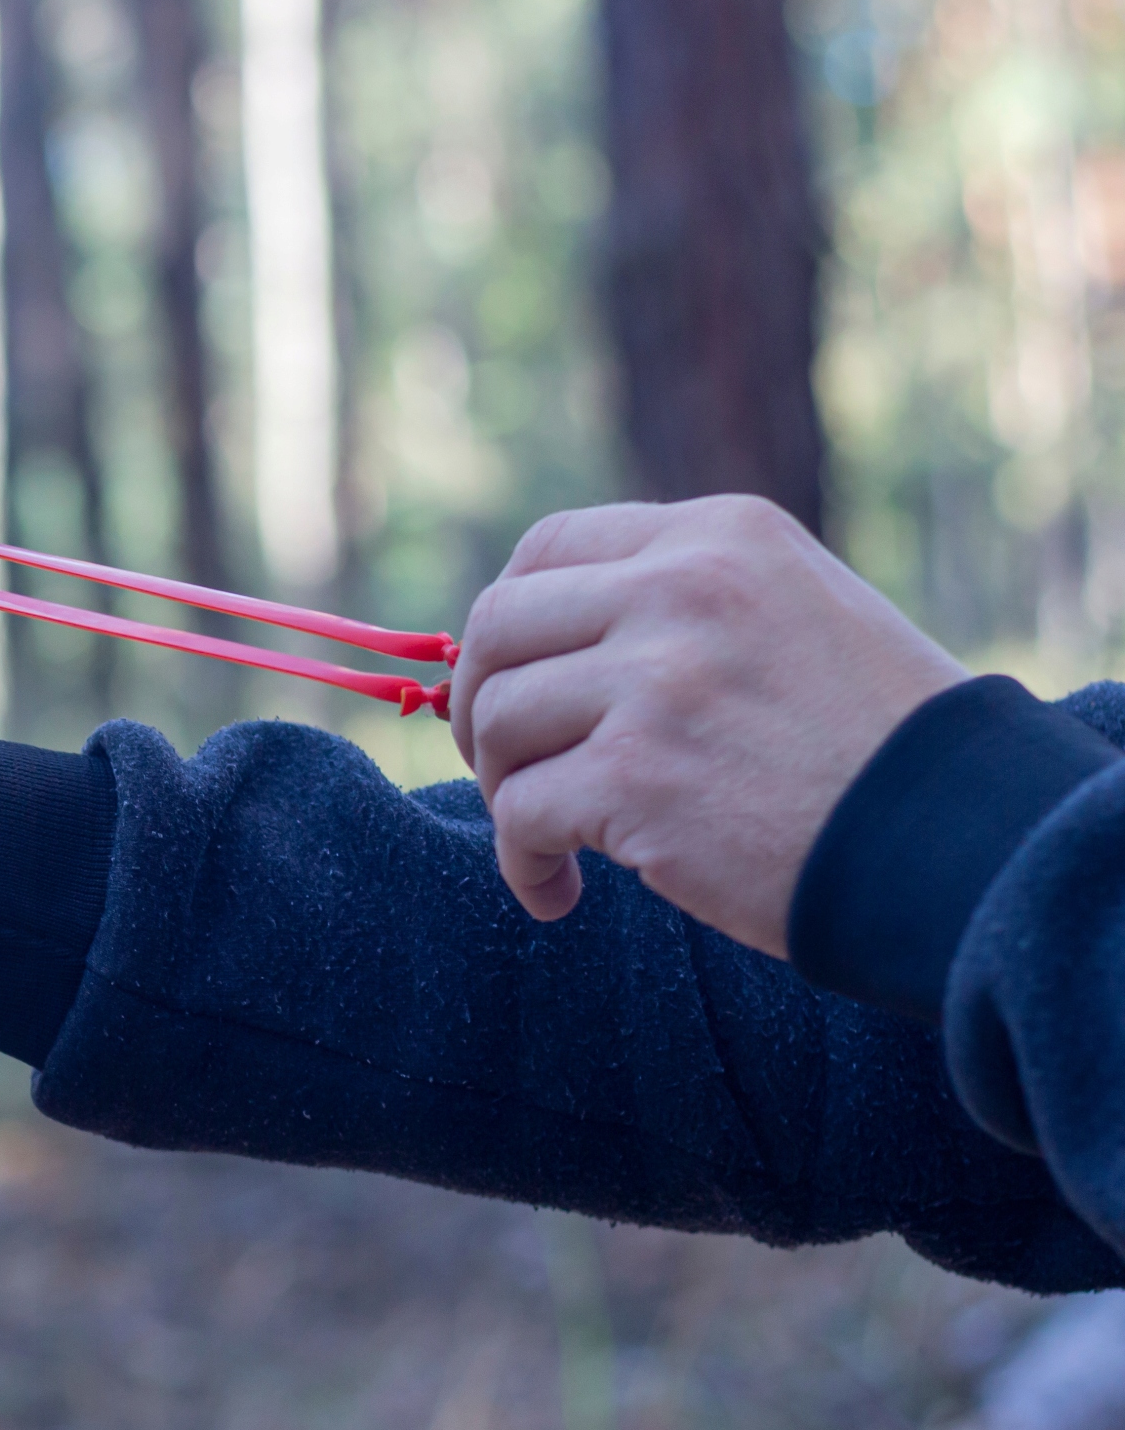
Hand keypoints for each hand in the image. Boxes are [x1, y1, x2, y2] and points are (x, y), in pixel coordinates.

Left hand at [450, 496, 966, 956]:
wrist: (951, 840)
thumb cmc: (873, 744)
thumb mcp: (793, 614)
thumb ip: (682, 603)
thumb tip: (538, 643)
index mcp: (720, 538)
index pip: (548, 547)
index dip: (509, 621)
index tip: (511, 680)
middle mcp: (683, 591)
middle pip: (498, 627)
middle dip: (479, 704)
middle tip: (503, 765)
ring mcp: (656, 682)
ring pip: (500, 722)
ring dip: (502, 790)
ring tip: (550, 839)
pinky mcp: (635, 778)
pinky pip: (519, 815)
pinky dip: (522, 862)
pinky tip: (557, 891)